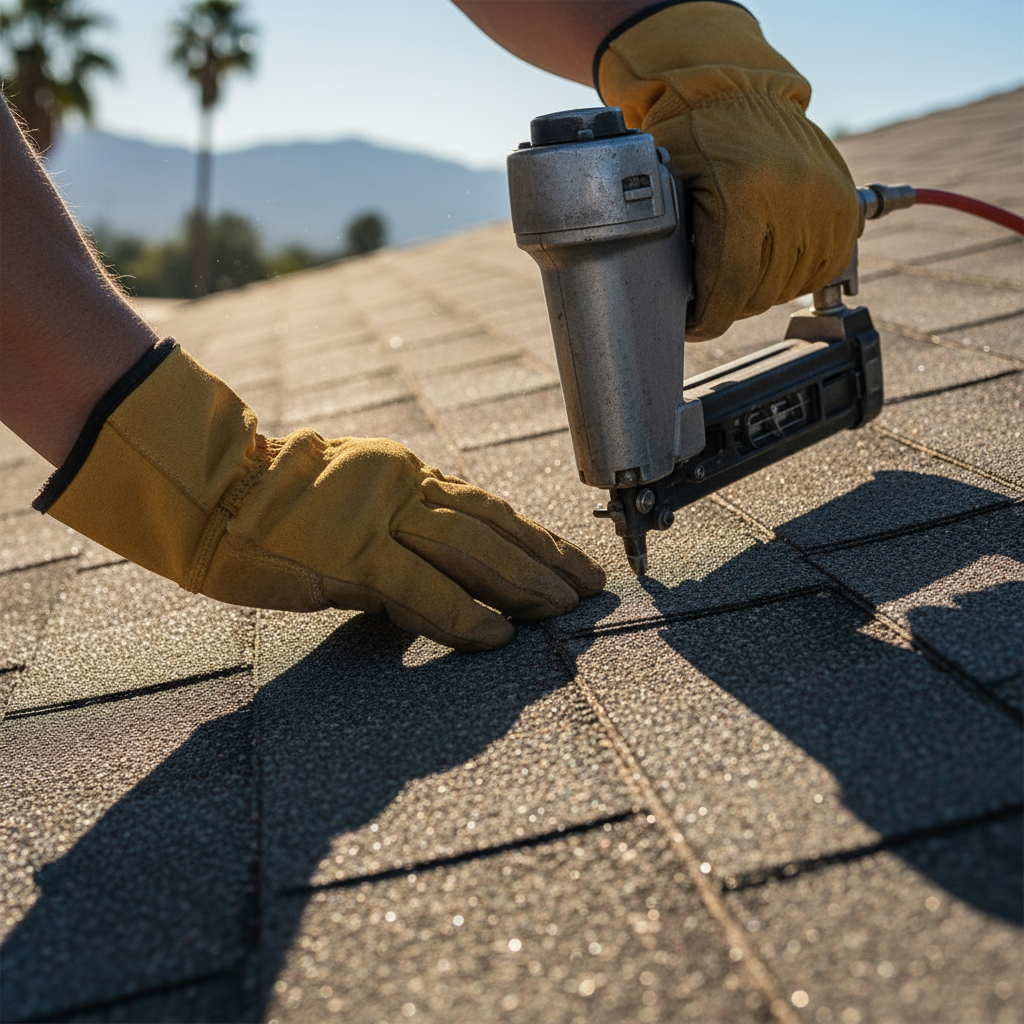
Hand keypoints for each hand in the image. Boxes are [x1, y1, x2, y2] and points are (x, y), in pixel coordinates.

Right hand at [35, 341, 605, 651]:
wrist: (205, 495)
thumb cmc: (272, 508)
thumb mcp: (351, 506)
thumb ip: (400, 532)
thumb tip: (442, 578)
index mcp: (404, 473)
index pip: (484, 506)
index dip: (533, 534)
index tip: (569, 559)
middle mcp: (403, 483)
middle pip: (492, 522)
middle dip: (546, 557)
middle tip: (589, 586)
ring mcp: (378, 514)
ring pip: (472, 549)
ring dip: (524, 581)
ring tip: (564, 609)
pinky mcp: (352, 551)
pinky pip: (424, 588)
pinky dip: (465, 614)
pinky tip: (500, 635)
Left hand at [597, 1, 859, 340]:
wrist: (740, 91)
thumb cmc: (692, 134)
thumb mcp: (666, 178)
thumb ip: (665, 237)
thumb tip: (658, 298)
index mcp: (745, 192)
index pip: (731, 287)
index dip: (707, 319)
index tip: (691, 326)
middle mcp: (794, 197)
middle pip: (758, 293)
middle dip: (726, 304)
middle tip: (706, 296)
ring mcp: (826, 204)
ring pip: (787, 287)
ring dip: (758, 291)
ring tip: (733, 274)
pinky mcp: (844, 209)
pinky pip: (819, 271)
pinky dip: (791, 276)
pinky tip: (766, 263)